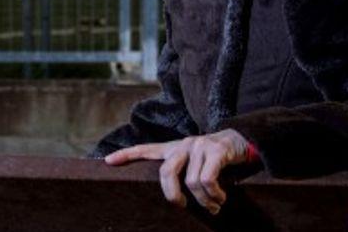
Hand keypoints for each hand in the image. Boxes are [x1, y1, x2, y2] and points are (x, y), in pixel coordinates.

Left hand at [103, 129, 251, 214]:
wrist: (241, 140)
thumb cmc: (214, 159)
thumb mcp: (193, 163)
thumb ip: (180, 173)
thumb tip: (173, 198)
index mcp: (173, 148)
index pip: (145, 149)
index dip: (126, 155)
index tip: (107, 161)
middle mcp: (183, 145)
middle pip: (166, 171)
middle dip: (172, 194)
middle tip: (181, 206)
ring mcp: (199, 146)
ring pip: (191, 182)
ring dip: (204, 201)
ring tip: (213, 206)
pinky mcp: (215, 150)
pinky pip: (208, 179)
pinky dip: (214, 194)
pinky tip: (220, 198)